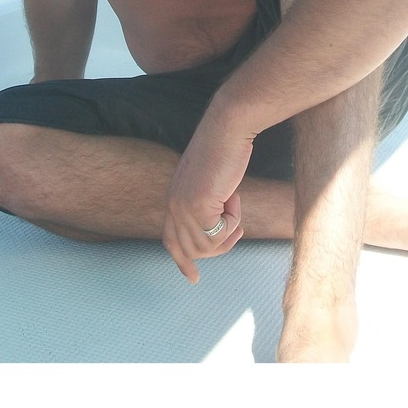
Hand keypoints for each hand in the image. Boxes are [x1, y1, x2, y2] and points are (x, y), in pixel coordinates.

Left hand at [162, 118, 253, 282]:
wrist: (228, 128)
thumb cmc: (225, 149)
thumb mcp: (210, 181)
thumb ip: (204, 202)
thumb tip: (212, 228)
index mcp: (173, 197)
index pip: (170, 240)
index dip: (182, 261)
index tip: (193, 278)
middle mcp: (172, 204)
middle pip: (192, 250)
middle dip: (219, 246)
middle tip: (237, 227)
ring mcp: (183, 207)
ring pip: (207, 246)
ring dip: (228, 230)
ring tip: (234, 203)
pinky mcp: (197, 206)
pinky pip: (219, 234)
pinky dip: (233, 221)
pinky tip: (233, 196)